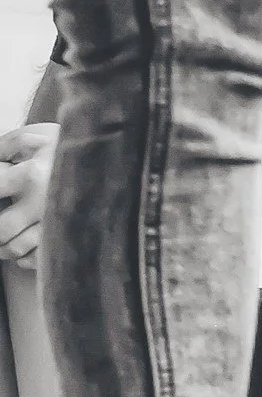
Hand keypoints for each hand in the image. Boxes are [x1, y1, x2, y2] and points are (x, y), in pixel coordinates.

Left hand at [0, 123, 58, 266]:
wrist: (115, 163)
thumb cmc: (70, 149)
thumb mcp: (38, 137)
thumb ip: (6, 144)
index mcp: (32, 176)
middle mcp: (44, 204)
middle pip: (2, 229)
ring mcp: (59, 225)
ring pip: (17, 248)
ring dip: (3, 247)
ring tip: (3, 239)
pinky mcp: (71, 239)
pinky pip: (39, 259)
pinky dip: (25, 259)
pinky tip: (22, 250)